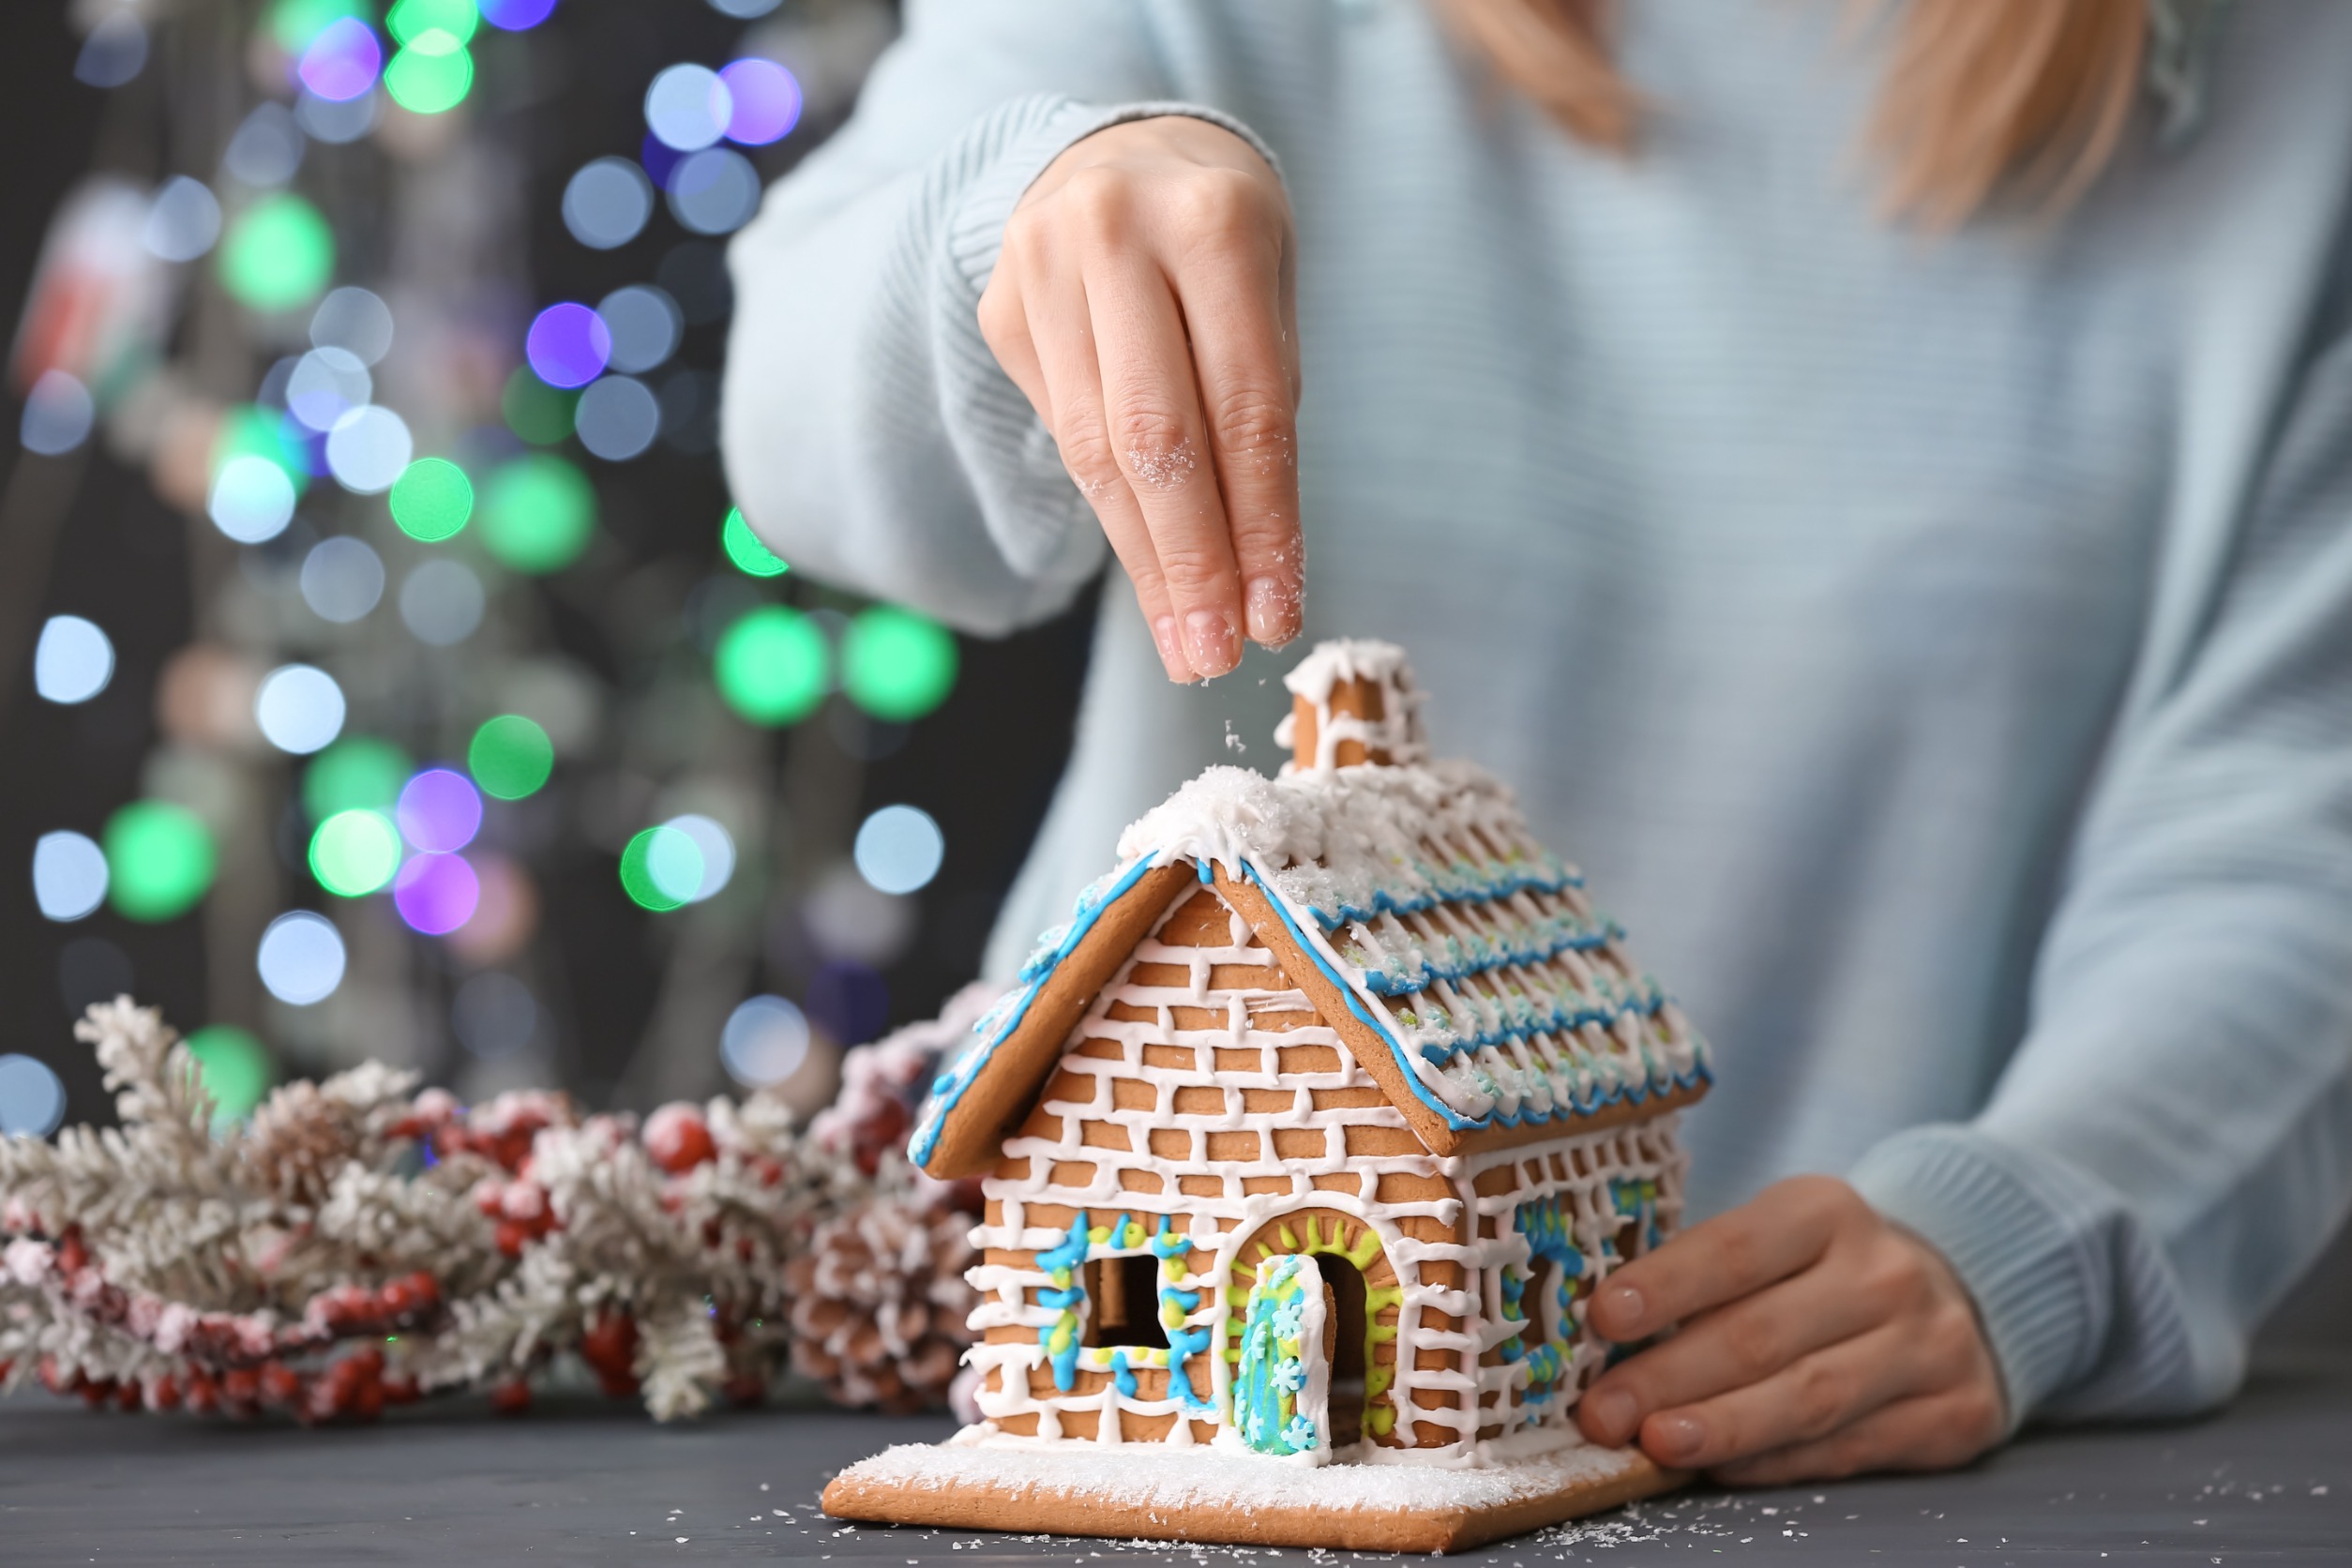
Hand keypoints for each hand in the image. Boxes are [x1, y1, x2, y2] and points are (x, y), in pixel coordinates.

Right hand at [979, 115, 1301, 681]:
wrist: (1115, 152)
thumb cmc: (1218, 238)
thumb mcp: (1269, 293)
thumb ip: (1261, 414)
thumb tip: (1258, 577)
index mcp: (1212, 222)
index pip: (1245, 406)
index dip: (1261, 524)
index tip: (1275, 617)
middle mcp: (1114, 235)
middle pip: (1154, 436)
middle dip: (1191, 562)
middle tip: (1214, 656)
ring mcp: (1040, 271)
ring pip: (1096, 451)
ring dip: (1147, 563)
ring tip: (1186, 644)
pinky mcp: (1000, 312)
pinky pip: (1064, 435)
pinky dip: (1113, 516)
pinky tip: (1149, 574)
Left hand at [1574, 1175, 2004, 1484]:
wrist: (1956, 1294)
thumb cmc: (1824, 1269)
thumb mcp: (1776, 1239)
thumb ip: (1703, 1276)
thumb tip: (1603, 1334)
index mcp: (1826, 1211)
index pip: (1736, 1248)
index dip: (1667, 1285)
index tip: (1603, 1316)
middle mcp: (1885, 1274)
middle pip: (1763, 1334)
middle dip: (1671, 1376)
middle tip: (1603, 1411)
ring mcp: (1929, 1345)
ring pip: (1809, 1397)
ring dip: (1722, 1427)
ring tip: (1654, 1444)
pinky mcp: (1956, 1412)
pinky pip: (1849, 1448)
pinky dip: (1777, 1463)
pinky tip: (1722, 1468)